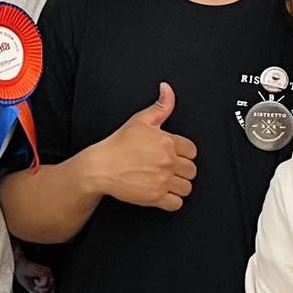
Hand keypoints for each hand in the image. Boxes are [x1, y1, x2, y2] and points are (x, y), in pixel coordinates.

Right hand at [83, 83, 197, 211]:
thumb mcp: (140, 120)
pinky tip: (162, 193)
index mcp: (167, 141)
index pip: (192, 151)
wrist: (100, 166)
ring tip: (166, 182)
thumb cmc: (118, 144)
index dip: (183, 154)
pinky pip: (176, 204)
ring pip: (187, 188)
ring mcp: (162, 180)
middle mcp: (167, 161)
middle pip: (192, 171)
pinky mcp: (155, 197)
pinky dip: (172, 201)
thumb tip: (167, 89)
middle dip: (182, 170)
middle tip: (169, 169)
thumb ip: (160, 106)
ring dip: (178, 186)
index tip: (173, 155)